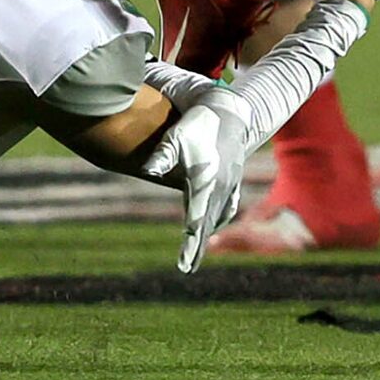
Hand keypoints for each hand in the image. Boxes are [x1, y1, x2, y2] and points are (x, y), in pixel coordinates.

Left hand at [140, 88, 251, 272]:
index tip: (184, 264)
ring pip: (217, 216)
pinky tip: (213, 223)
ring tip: (194, 252)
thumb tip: (147, 170)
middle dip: (197, 246)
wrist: (228, 111)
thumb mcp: (176, 137)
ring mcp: (229, 184)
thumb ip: (163, 155)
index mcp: (206, 183)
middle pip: (207, 224)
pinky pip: (226, 206)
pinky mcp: (232, 179)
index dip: (190, 244)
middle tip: (187, 268)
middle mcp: (221, 188)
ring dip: (206, 233)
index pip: (196, 221)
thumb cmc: (197, 125)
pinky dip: (217, 217)